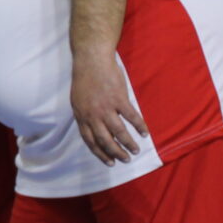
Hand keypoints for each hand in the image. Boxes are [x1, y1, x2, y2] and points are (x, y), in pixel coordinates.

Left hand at [71, 49, 145, 165]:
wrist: (91, 60)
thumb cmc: (85, 79)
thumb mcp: (78, 100)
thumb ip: (85, 115)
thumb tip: (92, 128)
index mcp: (81, 116)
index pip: (90, 141)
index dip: (100, 153)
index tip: (109, 162)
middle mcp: (92, 115)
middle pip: (105, 140)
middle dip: (115, 153)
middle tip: (125, 159)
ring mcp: (106, 107)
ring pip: (119, 132)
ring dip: (128, 143)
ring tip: (136, 150)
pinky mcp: (118, 99)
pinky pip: (131, 117)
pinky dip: (139, 126)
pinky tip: (145, 133)